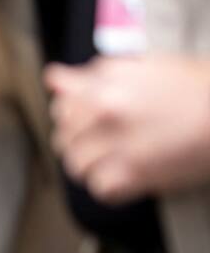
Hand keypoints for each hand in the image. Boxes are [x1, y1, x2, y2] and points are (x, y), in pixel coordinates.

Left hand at [45, 56, 209, 202]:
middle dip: (76, 137)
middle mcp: (107, 116)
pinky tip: (121, 176)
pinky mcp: (137, 175)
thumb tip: (56, 78)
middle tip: (96, 138)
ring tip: (108, 158)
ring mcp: (120, 146)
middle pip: (65, 134)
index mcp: (106, 86)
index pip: (61, 102)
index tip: (75, 113)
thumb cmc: (198, 87)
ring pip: (77, 163)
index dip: (68, 108)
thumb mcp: (146, 64)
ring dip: (88, 162)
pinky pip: (100, 187)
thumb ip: (96, 73)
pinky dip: (107, 185)